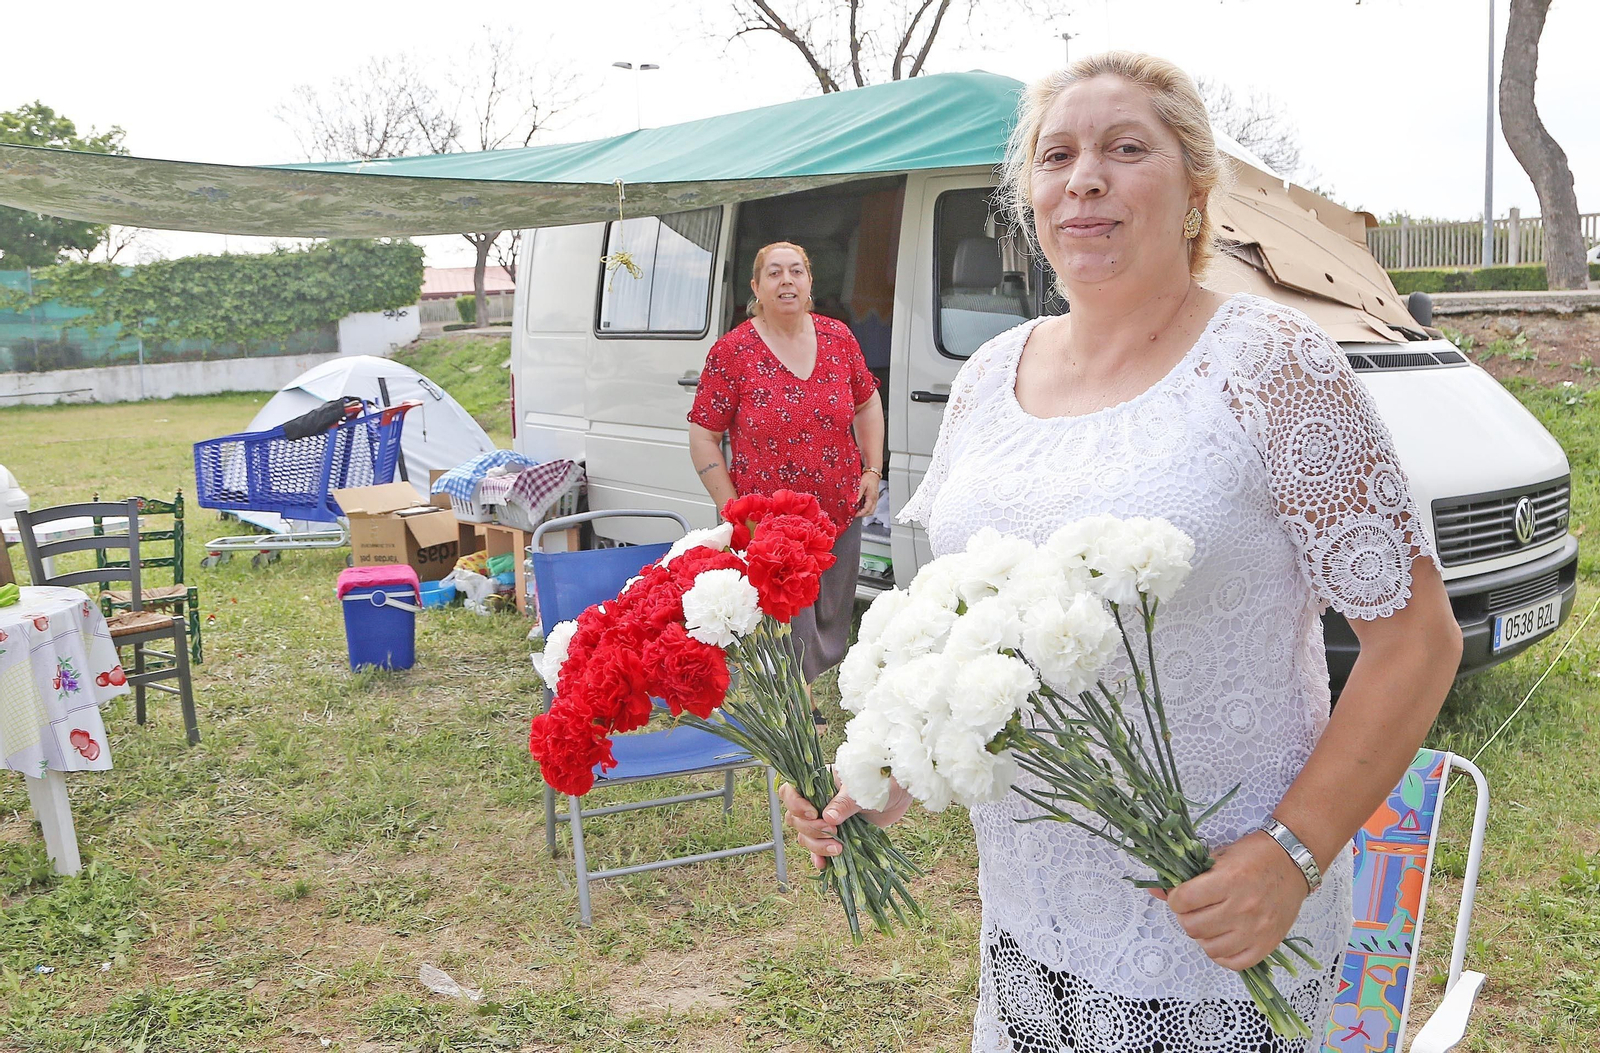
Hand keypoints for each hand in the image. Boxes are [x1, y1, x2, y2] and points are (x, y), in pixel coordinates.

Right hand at [778, 776, 911, 869]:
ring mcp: (825, 819)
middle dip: (811, 829)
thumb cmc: (880, 780)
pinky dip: (820, 858)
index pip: (790, 792)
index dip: (795, 805)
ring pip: (805, 836)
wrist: (898, 792)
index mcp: (817, 782)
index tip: (814, 814)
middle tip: (834, 832)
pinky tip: (824, 866)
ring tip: (838, 849)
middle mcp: (816, 801)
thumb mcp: (862, 788)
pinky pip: (819, 849)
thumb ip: (845, 803)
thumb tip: (828, 818)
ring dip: (817, 845)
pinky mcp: (836, 835)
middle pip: (795, 819)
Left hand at [854, 473, 878, 517]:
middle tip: (855, 514)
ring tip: (857, 511)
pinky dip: (865, 508)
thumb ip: (858, 494)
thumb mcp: (861, 485)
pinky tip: (860, 506)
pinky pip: (870, 506)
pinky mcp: (873, 498)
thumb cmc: (869, 478)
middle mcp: (874, 499)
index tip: (855, 515)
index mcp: (872, 497)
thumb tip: (854, 502)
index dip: (861, 513)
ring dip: (864, 512)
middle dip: (863, 514)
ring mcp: (874, 499)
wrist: (873, 474)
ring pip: (871, 510)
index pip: (867, 509)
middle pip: (870, 512)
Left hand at [1150, 831, 1309, 971]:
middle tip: (1193, 910)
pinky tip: (1222, 939)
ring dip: (1203, 936)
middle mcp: (1242, 907)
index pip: (1183, 901)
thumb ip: (1187, 875)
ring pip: (1210, 948)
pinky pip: (1235, 963)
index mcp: (1228, 880)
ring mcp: (1256, 929)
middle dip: (1186, 917)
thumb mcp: (1218, 856)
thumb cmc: (1254, 855)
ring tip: (1208, 923)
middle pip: (1193, 927)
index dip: (1175, 899)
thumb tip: (1155, 891)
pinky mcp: (1268, 944)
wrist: (1293, 862)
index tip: (1181, 896)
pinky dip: (1222, 954)